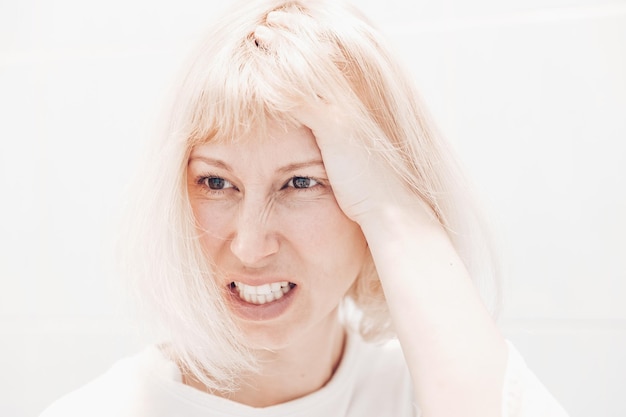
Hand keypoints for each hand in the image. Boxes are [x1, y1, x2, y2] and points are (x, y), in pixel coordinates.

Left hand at [254, 11, 433, 225]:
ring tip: (262, 31)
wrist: (391, 211)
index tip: (293, 28)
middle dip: (297, 32)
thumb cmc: (374, 190)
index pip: (337, 57)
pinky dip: (278, 82)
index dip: (313, 39)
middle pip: (323, 53)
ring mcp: (347, 113)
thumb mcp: (362, 154)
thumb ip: (347, 134)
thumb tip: (334, 130)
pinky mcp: (335, 130)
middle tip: (274, 19)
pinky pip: (300, 97)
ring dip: (284, 46)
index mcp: (364, 104)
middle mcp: (358, 101)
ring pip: (310, 68)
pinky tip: (258, 69)